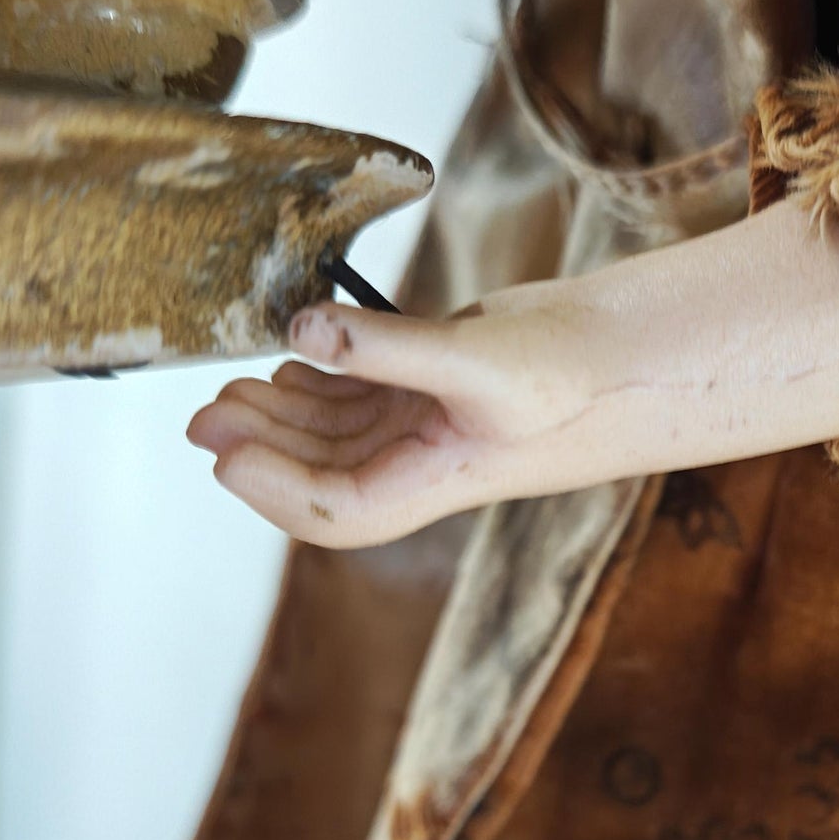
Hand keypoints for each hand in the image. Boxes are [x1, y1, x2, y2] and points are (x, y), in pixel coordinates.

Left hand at [187, 201, 838, 547]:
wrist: (634, 357)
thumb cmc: (576, 375)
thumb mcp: (480, 358)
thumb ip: (387, 345)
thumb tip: (304, 331)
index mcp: (433, 480)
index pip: (335, 508)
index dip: (273, 487)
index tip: (224, 453)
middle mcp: (422, 462)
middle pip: (320, 472)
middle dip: (260, 448)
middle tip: (204, 414)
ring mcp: (426, 428)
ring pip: (332, 432)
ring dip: (279, 414)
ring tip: (230, 387)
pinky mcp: (433, 390)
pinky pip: (358, 396)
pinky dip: (316, 380)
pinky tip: (288, 358)